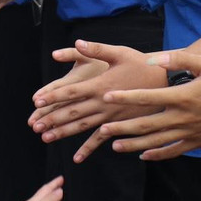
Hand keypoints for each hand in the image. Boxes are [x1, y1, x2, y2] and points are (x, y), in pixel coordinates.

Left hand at [28, 40, 166, 161]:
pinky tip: (76, 158)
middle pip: (72, 111)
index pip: (71, 91)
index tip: (36, 102)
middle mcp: (103, 103)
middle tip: (33, 125)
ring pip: (82, 126)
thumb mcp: (119, 52)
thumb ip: (96, 49)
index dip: (53, 96)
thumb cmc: (142, 64)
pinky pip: (101, 139)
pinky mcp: (118, 124)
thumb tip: (76, 42)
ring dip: (63, 132)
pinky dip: (88, 148)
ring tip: (45, 138)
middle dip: (51, 118)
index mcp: (100, 84)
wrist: (167, 83)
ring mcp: (110, 116)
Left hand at [95, 50, 200, 160]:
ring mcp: (190, 133)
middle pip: (146, 125)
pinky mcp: (198, 142)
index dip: (126, 97)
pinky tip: (144, 156)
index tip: (108, 96)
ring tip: (115, 145)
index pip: (147, 98)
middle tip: (102, 128)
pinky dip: (157, 155)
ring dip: (134, 144)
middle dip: (122, 127)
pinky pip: (173, 151)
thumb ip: (180, 58)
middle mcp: (183, 118)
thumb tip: (154, 58)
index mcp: (183, 97)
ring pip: (156, 142)